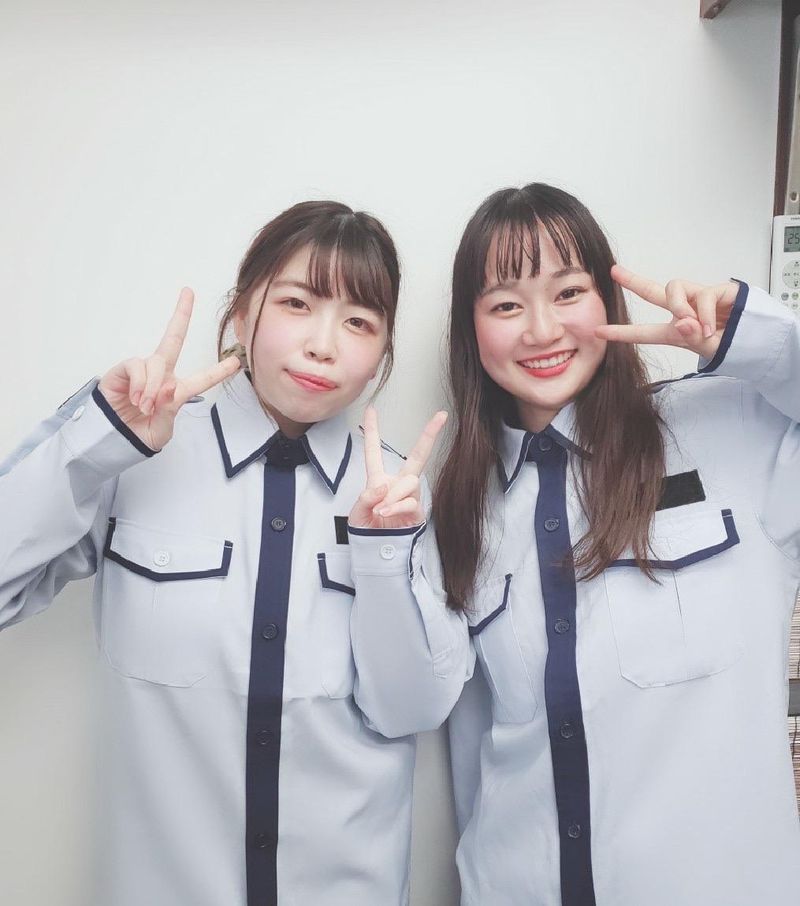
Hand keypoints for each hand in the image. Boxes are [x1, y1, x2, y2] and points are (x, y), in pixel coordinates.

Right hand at [98, 288, 239, 450]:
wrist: (114, 439)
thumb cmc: (140, 434)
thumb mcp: (161, 429)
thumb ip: (169, 410)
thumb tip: (168, 388)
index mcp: (176, 391)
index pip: (202, 378)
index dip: (219, 371)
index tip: (237, 362)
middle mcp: (161, 375)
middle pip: (174, 339)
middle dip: (181, 314)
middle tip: (188, 292)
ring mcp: (142, 370)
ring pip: (156, 363)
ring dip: (153, 386)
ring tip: (146, 406)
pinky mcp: (124, 370)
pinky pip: (137, 366)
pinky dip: (141, 383)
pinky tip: (136, 398)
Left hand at [348, 406, 447, 529]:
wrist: (376, 552)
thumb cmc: (367, 530)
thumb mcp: (357, 512)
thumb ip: (367, 497)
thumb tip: (384, 485)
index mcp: (379, 479)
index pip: (374, 452)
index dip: (372, 430)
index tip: (371, 410)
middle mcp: (397, 484)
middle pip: (418, 456)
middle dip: (430, 435)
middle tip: (441, 416)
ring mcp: (410, 497)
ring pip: (410, 482)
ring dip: (394, 494)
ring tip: (381, 509)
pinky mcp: (418, 511)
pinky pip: (411, 501)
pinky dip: (396, 506)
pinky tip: (386, 513)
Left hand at [595, 265, 738, 358]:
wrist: (758, 339)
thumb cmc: (731, 344)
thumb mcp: (708, 348)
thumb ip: (693, 338)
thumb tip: (682, 322)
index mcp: (676, 331)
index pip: (644, 332)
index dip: (622, 332)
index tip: (599, 331)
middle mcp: (684, 312)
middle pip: (654, 292)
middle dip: (633, 281)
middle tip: (614, 271)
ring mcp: (698, 299)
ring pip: (674, 289)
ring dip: (679, 307)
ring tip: (693, 325)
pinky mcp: (716, 290)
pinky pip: (702, 297)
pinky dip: (705, 314)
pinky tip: (712, 327)